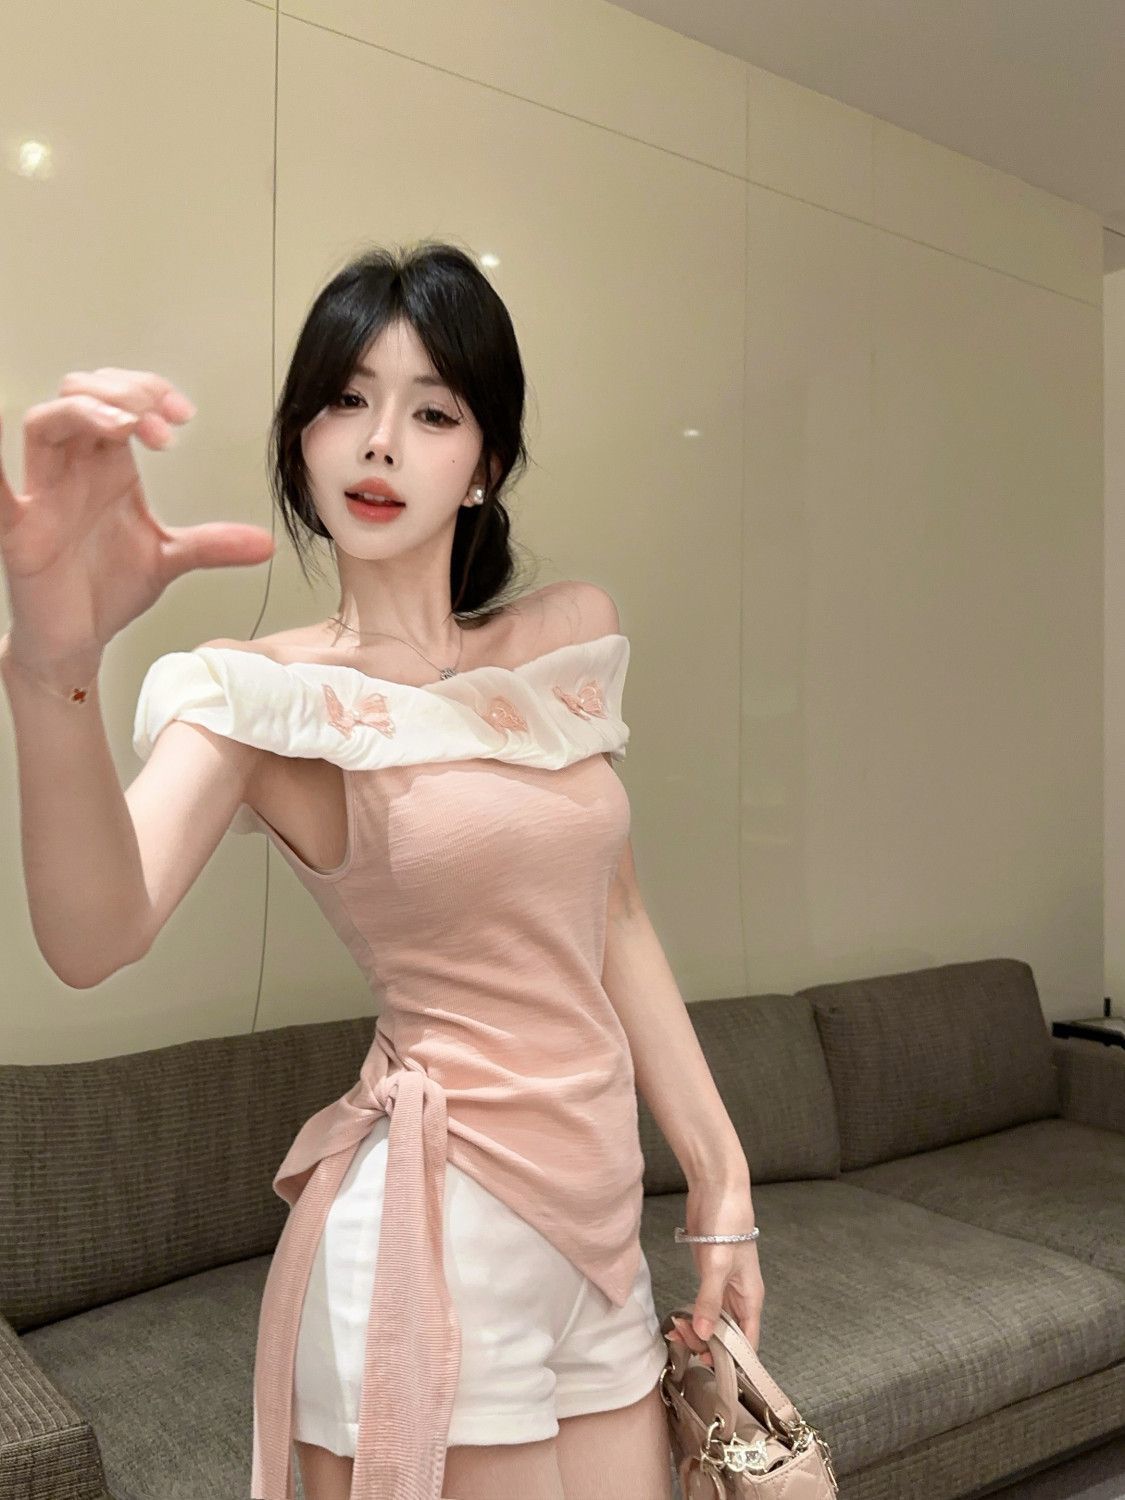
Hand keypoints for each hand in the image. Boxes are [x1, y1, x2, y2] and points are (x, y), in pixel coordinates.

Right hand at [0, 368, 274, 683]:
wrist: (76, 640)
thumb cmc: (105, 589)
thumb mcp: (169, 559)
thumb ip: (213, 544)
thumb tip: (266, 542)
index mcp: (105, 465)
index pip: (118, 401)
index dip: (148, 392)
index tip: (184, 414)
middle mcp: (71, 469)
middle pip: (80, 395)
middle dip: (123, 394)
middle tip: (164, 424)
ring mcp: (41, 495)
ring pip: (45, 425)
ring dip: (85, 412)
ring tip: (126, 426)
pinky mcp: (18, 530)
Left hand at [666, 1179, 762, 1368]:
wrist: (717, 1187)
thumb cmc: (728, 1222)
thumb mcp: (718, 1264)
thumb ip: (710, 1300)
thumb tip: (704, 1335)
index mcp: (751, 1298)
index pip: (748, 1342)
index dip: (732, 1360)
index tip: (709, 1367)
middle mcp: (739, 1296)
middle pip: (728, 1335)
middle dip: (708, 1345)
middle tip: (683, 1344)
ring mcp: (723, 1286)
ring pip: (713, 1322)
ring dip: (697, 1331)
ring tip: (676, 1332)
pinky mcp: (708, 1274)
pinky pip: (702, 1305)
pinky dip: (692, 1315)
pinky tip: (677, 1319)